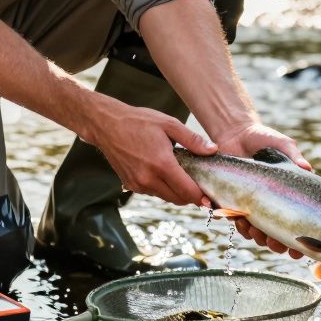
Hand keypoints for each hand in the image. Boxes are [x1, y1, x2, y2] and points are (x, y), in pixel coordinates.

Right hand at [83, 99, 216, 205]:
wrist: (107, 125)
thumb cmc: (139, 121)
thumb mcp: (169, 124)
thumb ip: (193, 140)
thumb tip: (213, 150)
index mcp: (162, 164)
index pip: (188, 192)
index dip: (202, 197)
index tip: (210, 197)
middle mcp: (149, 179)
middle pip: (178, 199)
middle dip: (191, 196)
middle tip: (200, 187)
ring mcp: (138, 184)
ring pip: (166, 197)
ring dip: (177, 192)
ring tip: (182, 177)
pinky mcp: (131, 185)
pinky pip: (153, 192)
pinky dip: (163, 188)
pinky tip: (164, 174)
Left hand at [211, 121, 310, 259]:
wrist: (234, 133)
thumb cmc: (263, 138)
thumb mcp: (281, 145)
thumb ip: (294, 156)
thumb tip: (307, 167)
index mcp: (289, 196)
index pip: (300, 225)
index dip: (301, 242)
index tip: (300, 249)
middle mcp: (273, 205)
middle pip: (278, 237)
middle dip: (277, 245)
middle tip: (274, 242)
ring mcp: (253, 206)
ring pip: (257, 234)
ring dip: (256, 236)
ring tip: (253, 227)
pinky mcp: (234, 202)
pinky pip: (236, 220)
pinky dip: (236, 222)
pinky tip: (237, 217)